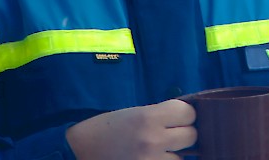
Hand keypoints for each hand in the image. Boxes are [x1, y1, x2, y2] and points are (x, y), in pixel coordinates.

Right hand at [66, 99, 196, 159]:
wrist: (77, 150)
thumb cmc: (108, 128)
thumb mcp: (136, 113)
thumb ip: (163, 115)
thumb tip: (191, 118)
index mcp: (149, 117)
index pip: (189, 113)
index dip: (184, 115)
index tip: (177, 118)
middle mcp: (152, 139)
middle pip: (190, 136)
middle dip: (182, 134)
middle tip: (169, 134)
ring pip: (181, 158)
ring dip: (173, 155)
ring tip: (155, 150)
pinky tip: (151, 158)